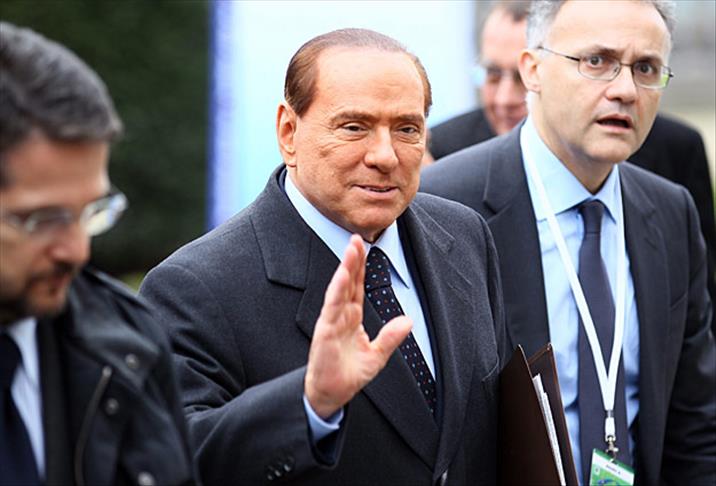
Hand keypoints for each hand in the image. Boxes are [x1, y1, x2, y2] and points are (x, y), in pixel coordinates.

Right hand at [304, 234, 411, 418]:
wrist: (331, 395)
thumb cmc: (348, 375)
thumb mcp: (376, 357)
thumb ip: (391, 338)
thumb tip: (408, 321)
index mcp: (351, 318)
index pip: (356, 287)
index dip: (360, 267)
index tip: (363, 246)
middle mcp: (340, 316)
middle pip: (347, 283)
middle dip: (352, 260)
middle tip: (355, 237)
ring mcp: (331, 323)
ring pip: (339, 290)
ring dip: (345, 269)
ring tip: (350, 249)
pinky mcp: (325, 333)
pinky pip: (332, 308)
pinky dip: (337, 292)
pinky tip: (342, 276)